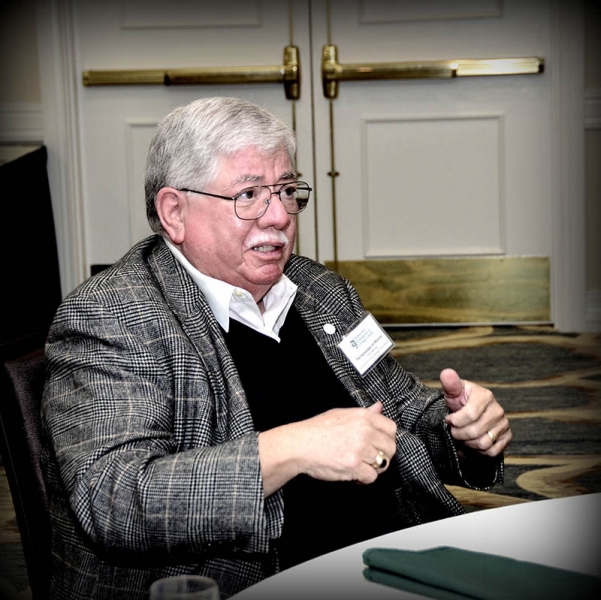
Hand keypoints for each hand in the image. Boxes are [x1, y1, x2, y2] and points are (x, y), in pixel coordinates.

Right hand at [258, 401, 396, 494]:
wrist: (299, 445)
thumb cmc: (317, 429)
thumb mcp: (341, 414)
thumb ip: (364, 412)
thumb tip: (379, 407)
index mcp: (362, 417)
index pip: (391, 428)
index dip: (387, 438)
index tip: (380, 444)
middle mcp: (364, 431)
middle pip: (390, 448)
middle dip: (382, 455)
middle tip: (370, 458)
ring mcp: (359, 449)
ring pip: (383, 464)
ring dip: (373, 468)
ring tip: (360, 466)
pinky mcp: (354, 466)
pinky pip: (371, 477)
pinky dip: (364, 479)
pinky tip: (354, 474)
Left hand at [441, 368, 510, 456]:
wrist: (470, 412)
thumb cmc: (460, 401)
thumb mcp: (454, 392)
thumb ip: (450, 384)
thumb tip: (446, 372)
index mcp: (485, 396)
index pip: (470, 414)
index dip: (455, 421)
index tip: (448, 420)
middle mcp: (497, 410)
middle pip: (474, 431)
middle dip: (458, 434)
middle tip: (453, 430)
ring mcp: (503, 424)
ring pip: (483, 443)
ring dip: (467, 443)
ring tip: (461, 436)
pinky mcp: (507, 437)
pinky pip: (492, 452)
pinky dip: (478, 451)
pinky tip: (471, 442)